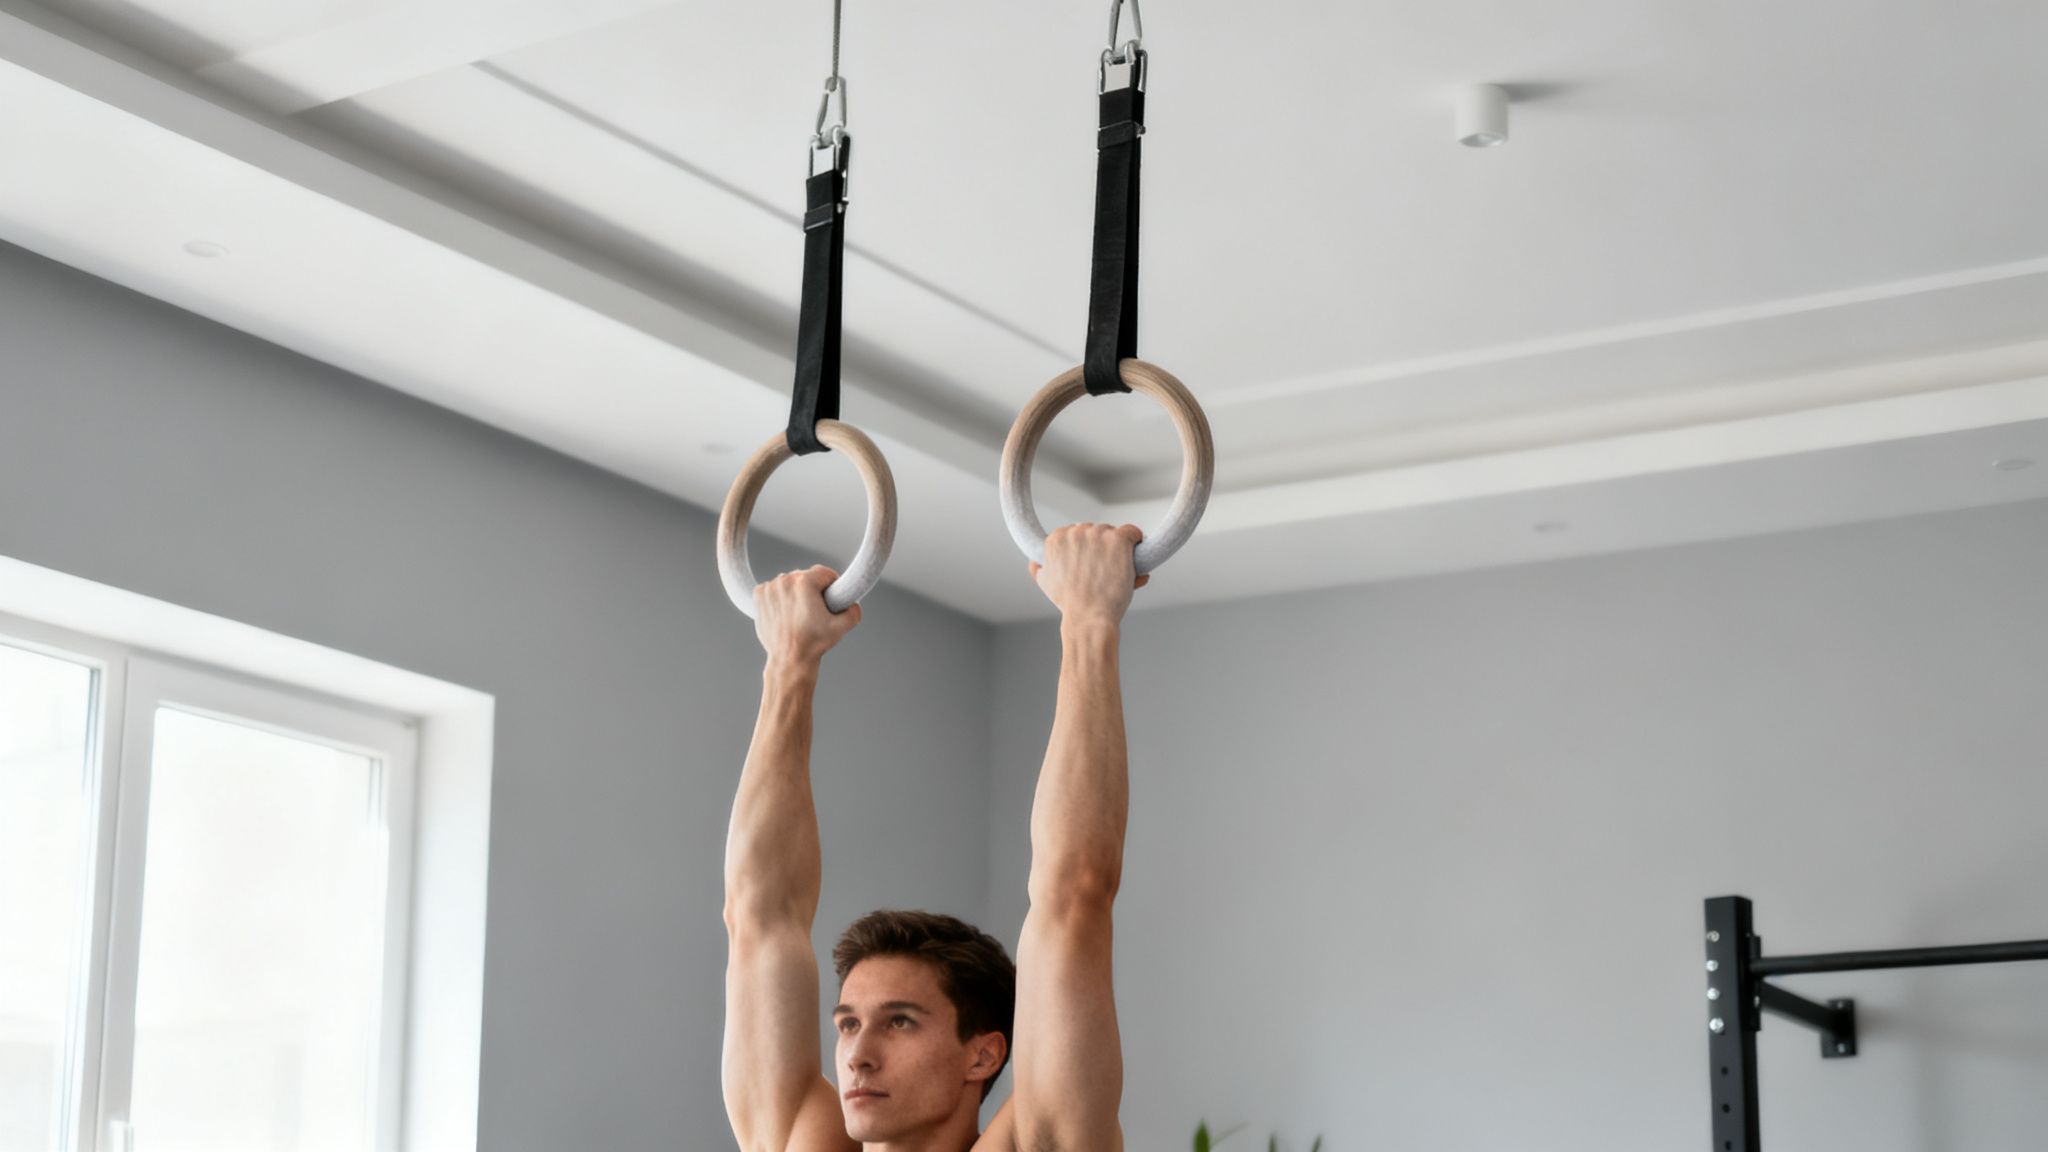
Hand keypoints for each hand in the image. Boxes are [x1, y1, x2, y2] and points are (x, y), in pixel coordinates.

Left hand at [754, 566, 860, 666]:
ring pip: (789, 582)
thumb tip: (853, 603)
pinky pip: (773, 588)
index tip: (831, 598)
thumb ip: (854, 611)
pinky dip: (779, 597)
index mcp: (805, 583)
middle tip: (815, 610)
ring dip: (795, 592)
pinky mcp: (759, 595)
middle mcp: (785, 581)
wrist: (789, 659)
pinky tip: (785, 611)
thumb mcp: (842, 627)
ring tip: (799, 613)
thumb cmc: (813, 643)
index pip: (825, 573)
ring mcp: (770, 588)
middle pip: (806, 576)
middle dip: (813, 590)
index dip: (832, 585)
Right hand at [1028, 523, 1149, 626]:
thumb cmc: (1071, 604)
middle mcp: (1075, 531)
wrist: (1089, 617)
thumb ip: (1039, 570)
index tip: (1090, 563)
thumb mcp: (1047, 585)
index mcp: (1056, 539)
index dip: (1085, 549)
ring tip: (1117, 572)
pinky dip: (1137, 540)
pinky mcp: (1118, 539)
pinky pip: (1132, 532)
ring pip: (1113, 533)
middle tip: (1104, 572)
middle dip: (1102, 548)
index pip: (1076, 532)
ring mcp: (1097, 534)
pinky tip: (1137, 551)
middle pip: (1096, 530)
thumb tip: (1034, 564)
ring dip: (1118, 549)